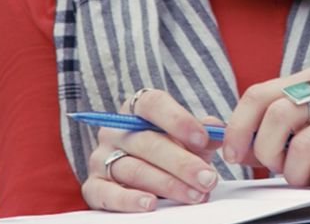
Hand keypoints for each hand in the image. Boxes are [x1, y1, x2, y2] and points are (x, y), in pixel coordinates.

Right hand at [80, 89, 224, 211]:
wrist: (146, 176)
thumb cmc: (170, 151)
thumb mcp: (189, 139)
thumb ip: (203, 133)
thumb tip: (217, 129)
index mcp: (136, 109)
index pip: (153, 104)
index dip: (178, 119)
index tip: (203, 138)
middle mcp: (115, 131)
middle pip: (147, 142)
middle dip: (182, 163)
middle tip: (208, 178)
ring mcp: (101, 158)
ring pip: (133, 169)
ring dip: (166, 184)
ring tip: (193, 195)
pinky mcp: (93, 186)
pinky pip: (106, 193)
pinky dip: (128, 200)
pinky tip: (150, 204)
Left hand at [220, 67, 309, 189]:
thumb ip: (280, 129)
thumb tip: (237, 146)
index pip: (258, 94)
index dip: (237, 127)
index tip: (234, 154)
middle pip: (275, 118)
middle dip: (266, 154)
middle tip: (279, 169)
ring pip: (300, 147)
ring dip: (296, 175)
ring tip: (308, 178)